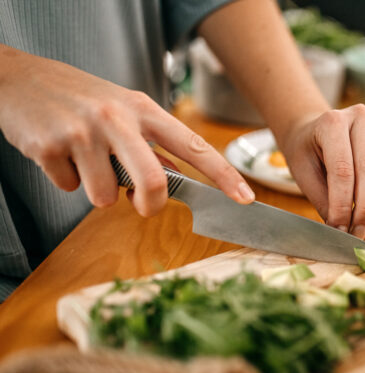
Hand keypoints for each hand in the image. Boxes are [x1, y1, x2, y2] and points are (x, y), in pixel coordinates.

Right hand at [0, 45, 254, 216]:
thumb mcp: (123, 110)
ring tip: (84, 162)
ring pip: (105, 196)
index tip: (245, 197)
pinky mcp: (49, 147)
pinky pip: (68, 188)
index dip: (223, 175)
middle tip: (143, 206)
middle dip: (151, 205)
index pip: (194, 146)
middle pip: (153, 181)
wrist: (19, 77)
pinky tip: (59, 155)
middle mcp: (118, 119)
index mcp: (144, 110)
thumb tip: (177, 178)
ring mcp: (83, 133)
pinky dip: (66, 180)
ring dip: (98, 191)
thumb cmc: (80, 98)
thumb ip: (151, 143)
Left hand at [279, 104, 364, 240]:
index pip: (342, 169)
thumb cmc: (304, 151)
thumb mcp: (303, 174)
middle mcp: (359, 119)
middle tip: (357, 234)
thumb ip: (323, 199)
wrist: (311, 131)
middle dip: (364, 208)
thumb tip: (341, 230)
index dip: (343, 204)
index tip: (339, 229)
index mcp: (331, 122)